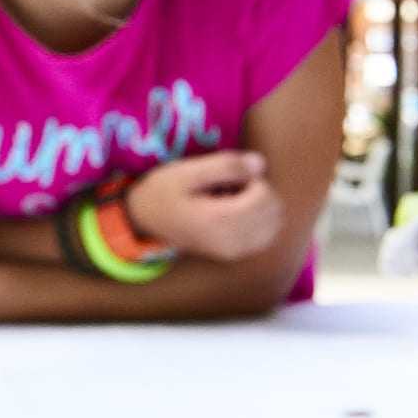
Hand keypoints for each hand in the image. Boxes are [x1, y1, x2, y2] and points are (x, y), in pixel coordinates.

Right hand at [123, 149, 279, 262]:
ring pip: (274, 224)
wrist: (143, 221)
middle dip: (259, 191)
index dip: (252, 178)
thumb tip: (261, 163)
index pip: (264, 195)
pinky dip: (260, 220)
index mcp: (219, 220)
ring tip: (233, 199)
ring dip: (261, 206)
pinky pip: (266, 236)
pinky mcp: (233, 254)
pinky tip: (237, 212)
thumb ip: (226, 165)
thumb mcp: (187, 171)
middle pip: (273, 210)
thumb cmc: (163, 191)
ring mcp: (234, 251)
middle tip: (229, 186)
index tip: (228, 176)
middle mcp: (231, 241)